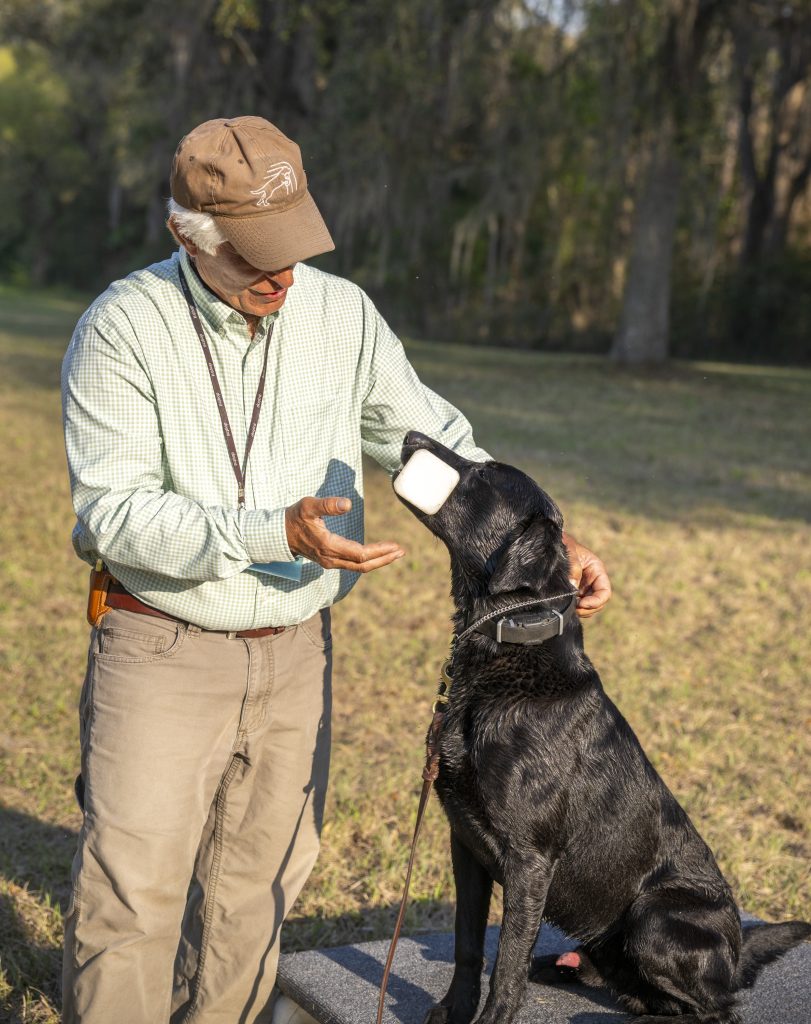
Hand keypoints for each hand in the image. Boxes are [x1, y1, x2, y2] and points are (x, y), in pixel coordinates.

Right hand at [285, 496, 404, 572]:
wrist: (279, 534)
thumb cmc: (294, 517)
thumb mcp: (308, 506)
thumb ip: (327, 504)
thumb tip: (347, 504)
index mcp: (328, 546)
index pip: (360, 554)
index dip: (379, 551)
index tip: (395, 545)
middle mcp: (331, 558)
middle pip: (363, 565)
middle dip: (384, 559)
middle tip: (402, 551)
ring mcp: (330, 561)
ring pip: (359, 567)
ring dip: (378, 561)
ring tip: (395, 553)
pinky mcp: (330, 560)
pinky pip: (353, 565)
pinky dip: (368, 561)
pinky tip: (377, 554)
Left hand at [562, 532, 611, 618]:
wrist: (553, 544)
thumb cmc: (564, 544)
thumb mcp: (570, 552)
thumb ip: (574, 568)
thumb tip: (573, 587)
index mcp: (597, 570)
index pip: (605, 592)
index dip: (596, 601)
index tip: (582, 604)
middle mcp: (593, 581)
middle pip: (599, 603)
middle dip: (588, 609)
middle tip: (575, 609)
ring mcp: (585, 588)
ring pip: (590, 607)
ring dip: (582, 611)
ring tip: (570, 607)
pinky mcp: (576, 591)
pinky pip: (580, 605)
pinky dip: (575, 609)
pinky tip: (566, 605)